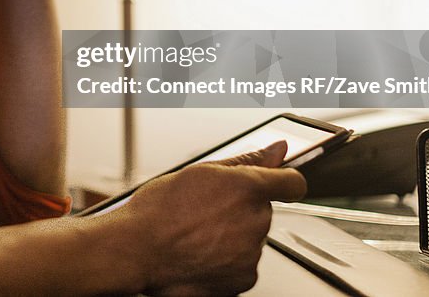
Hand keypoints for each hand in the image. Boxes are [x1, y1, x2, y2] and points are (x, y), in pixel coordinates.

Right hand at [96, 141, 305, 295]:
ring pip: (251, 237)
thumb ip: (246, 160)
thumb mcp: (199, 171)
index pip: (291, 182)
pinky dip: (226, 260)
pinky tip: (200, 252)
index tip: (275, 183)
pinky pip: (243, 264)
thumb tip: (277, 149)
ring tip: (196, 232)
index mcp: (247, 188)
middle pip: (262, 210)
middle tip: (205, 210)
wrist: (137, 251)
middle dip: (240, 209)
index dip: (282, 181)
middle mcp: (255, 221)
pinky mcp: (243, 278)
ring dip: (232, 235)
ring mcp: (250, 253)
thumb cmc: (158, 211)